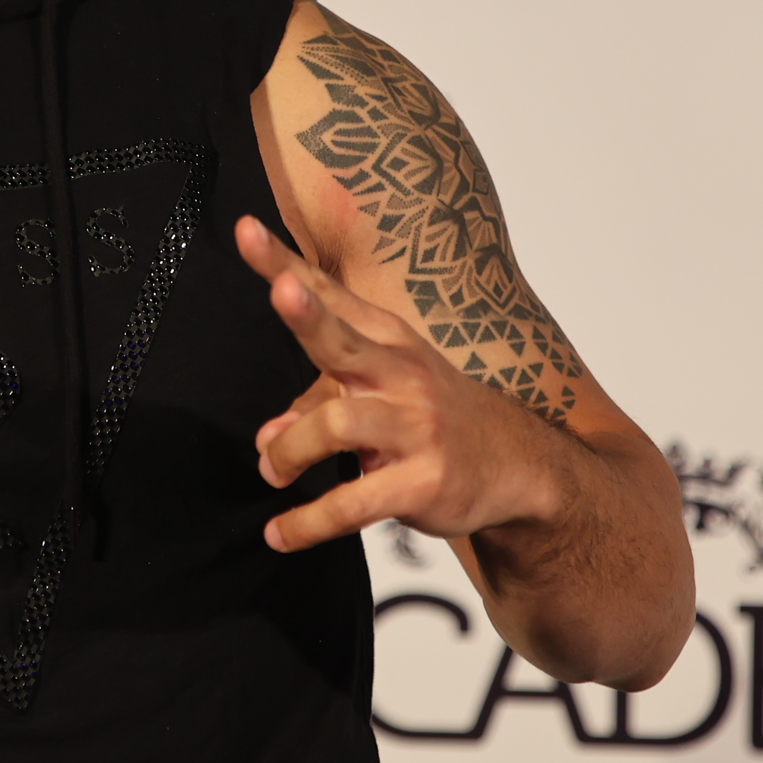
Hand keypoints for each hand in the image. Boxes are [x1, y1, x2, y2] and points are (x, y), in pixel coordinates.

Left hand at [238, 214, 564, 552]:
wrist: (517, 464)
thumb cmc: (430, 418)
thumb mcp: (377, 397)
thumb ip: (312, 409)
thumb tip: (266, 442)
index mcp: (386, 341)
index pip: (329, 295)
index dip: (284, 263)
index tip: (245, 229)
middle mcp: (401, 374)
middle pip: (343, 338)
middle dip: (309, 313)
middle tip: (280, 292)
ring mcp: (416, 427)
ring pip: (335, 424)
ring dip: (290, 450)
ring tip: (273, 471)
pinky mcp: (423, 481)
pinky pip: (353, 502)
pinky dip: (309, 521)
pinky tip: (281, 533)